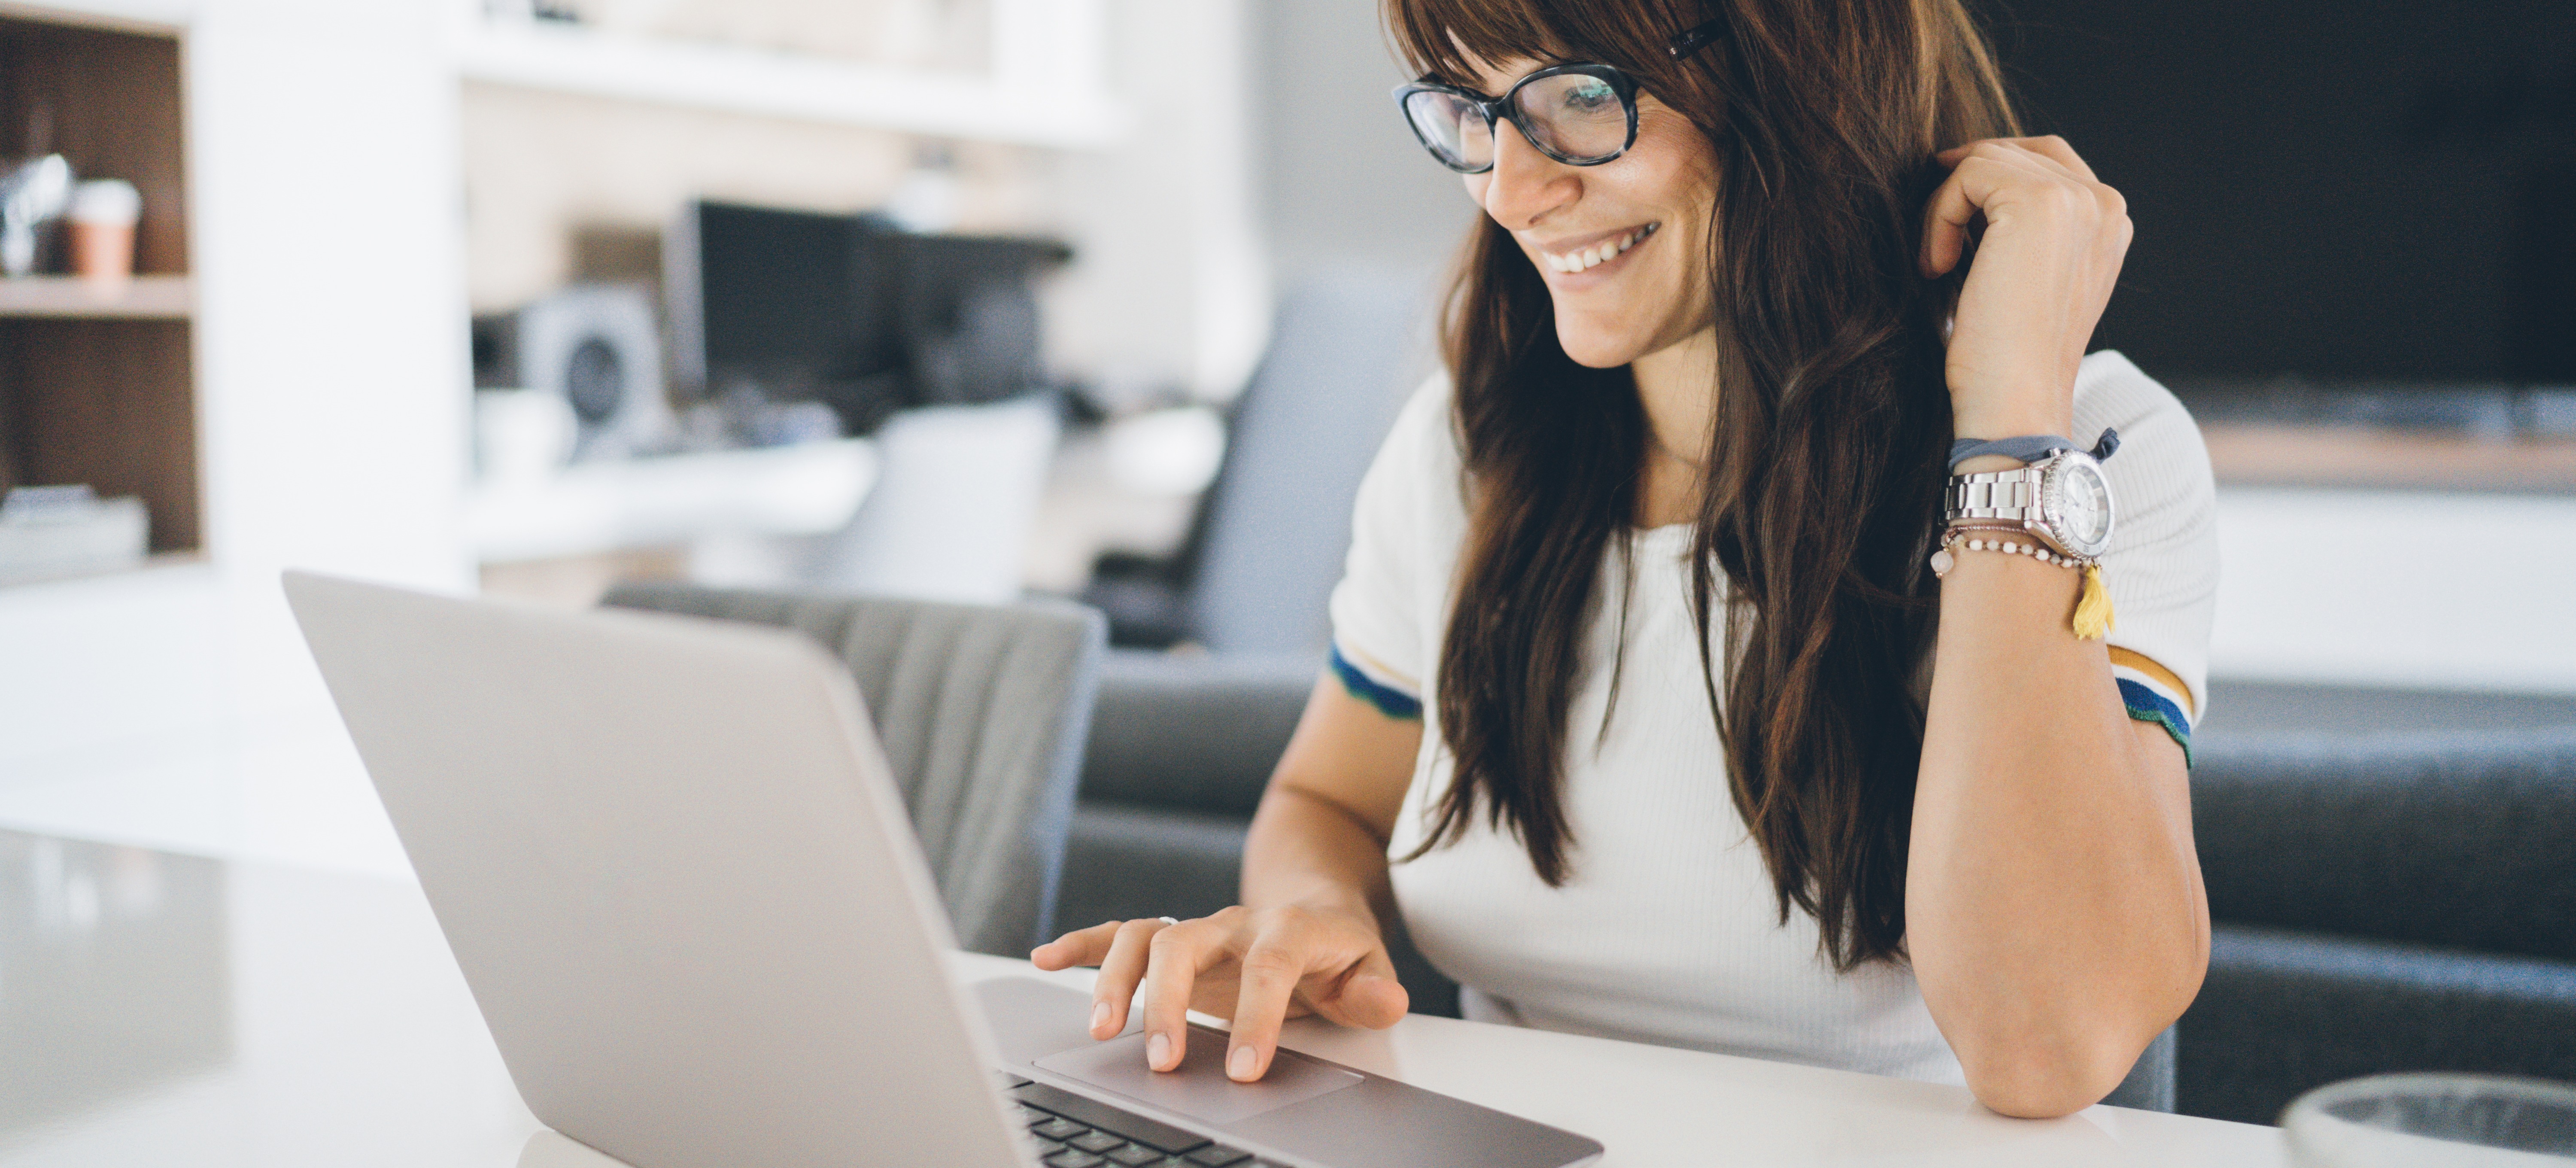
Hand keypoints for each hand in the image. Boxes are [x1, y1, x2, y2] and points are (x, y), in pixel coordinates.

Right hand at [1029, 905, 1408, 1081]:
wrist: (1314, 908)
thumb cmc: (1336, 951)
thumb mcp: (1368, 969)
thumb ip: (1374, 990)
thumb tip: (1386, 1001)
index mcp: (1286, 930)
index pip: (1268, 968)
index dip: (1256, 1017)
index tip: (1244, 1069)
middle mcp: (1233, 924)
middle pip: (1185, 944)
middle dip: (1168, 1003)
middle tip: (1165, 1061)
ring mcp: (1197, 930)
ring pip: (1145, 937)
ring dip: (1115, 979)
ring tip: (1102, 1030)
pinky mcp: (1171, 940)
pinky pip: (1118, 934)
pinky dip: (1081, 945)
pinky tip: (1047, 960)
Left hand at [1920, 136, 2131, 440]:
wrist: (2017, 401)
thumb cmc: (2009, 356)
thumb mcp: (2028, 280)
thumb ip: (2027, 231)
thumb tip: (1972, 186)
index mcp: (2109, 223)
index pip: (2047, 161)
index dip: (1990, 180)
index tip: (1954, 218)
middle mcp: (2104, 203)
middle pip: (2015, 152)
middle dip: (1965, 188)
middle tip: (1938, 241)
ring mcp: (2078, 199)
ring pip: (1986, 161)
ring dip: (1946, 208)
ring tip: (1938, 263)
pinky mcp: (2038, 202)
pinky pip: (1967, 174)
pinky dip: (1939, 216)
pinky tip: (1938, 265)